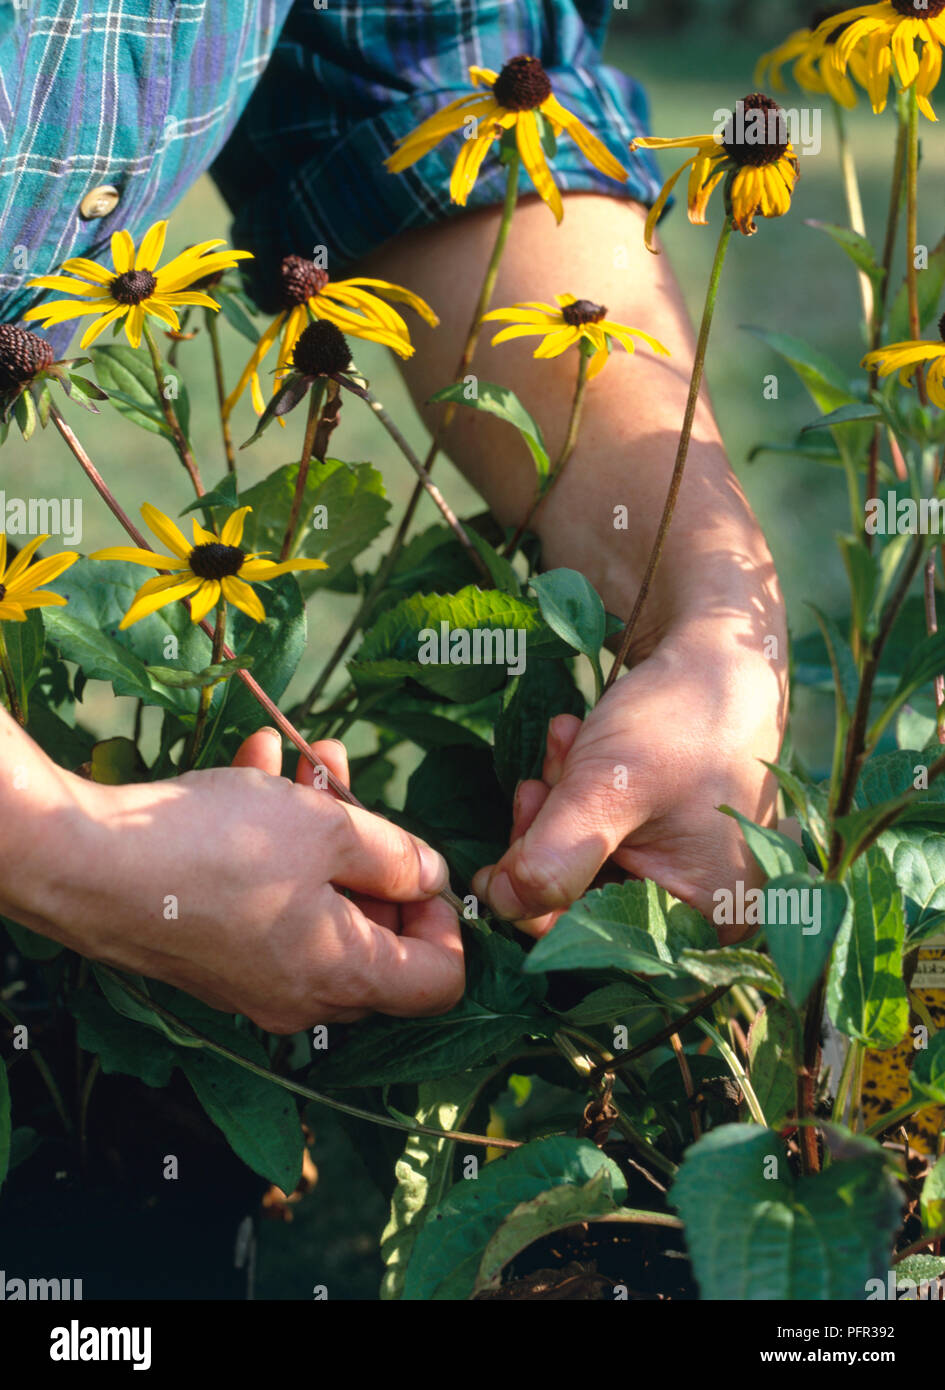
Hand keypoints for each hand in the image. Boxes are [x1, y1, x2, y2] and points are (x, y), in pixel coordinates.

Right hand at [19, 722, 462, 1030]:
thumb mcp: (326, 829)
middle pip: (375, 937)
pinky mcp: (210, 953)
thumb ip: (395, 854)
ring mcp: (251, 979)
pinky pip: (263, 902)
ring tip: (304, 756)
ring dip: (319, 828)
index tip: (420, 863)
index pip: (438, 980)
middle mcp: (301, 995)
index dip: (448, 920)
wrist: (84, 865)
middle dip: (372, 853)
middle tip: (353, 785)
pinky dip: (269, 843)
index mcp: (344, 977)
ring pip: (314, 904)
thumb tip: (433, 877)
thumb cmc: (215, 848)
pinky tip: (255, 767)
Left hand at [471, 629, 785, 943]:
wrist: (721, 651)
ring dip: (560, 807)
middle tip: (533, 787)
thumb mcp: (606, 788)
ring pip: (588, 864)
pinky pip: (605, 835)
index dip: (535, 907)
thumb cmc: (681, 719)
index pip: (595, 943)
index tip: (497, 863)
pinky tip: (575, 743)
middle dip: (549, 842)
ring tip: (565, 747)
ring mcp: (690, 872)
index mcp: (707, 917)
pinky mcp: (671, 838)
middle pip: (588, 904)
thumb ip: (553, 856)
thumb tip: (500, 905)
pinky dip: (579, 794)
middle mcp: (705, 910)